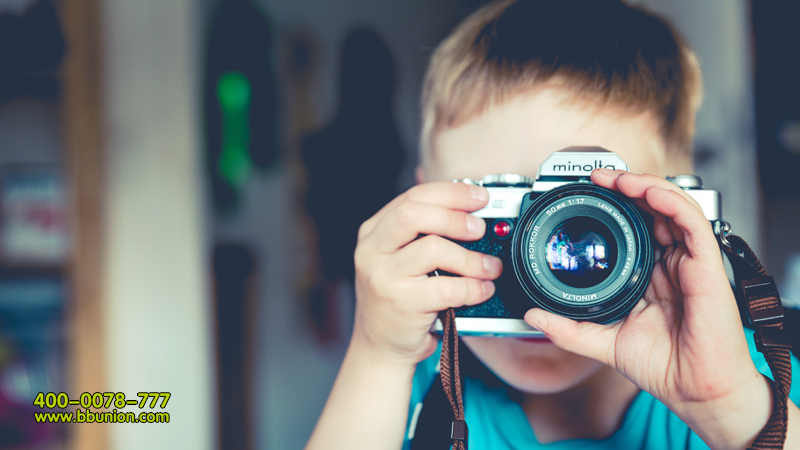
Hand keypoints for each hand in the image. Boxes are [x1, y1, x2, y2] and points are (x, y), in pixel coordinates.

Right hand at [352, 182, 501, 366]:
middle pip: (414, 214)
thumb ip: (423, 233)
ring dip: (471, 257)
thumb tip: (470, 211)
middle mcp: (372, 252)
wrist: (379, 346)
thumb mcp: (398, 259)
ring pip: (434, 249)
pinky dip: (472, 287)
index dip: (450, 193)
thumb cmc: (397, 299)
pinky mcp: (402, 304)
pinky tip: (482, 290)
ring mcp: (384, 278)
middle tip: (480, 228)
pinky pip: (447, 287)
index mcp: (373, 232)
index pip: (412, 197)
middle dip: (455, 216)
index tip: (478, 196)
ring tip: (489, 266)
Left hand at [524, 169, 770, 448]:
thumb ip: (567, 328)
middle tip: (598, 177)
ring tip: (617, 178)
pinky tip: (647, 192)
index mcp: (651, 274)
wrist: (695, 392)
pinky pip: (692, 223)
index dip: (615, 205)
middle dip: (626, 186)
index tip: (588, 193)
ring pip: (673, 206)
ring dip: (646, 185)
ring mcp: (690, 262)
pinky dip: (670, 202)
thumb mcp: (602, 341)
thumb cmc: (663, 366)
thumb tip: (532, 316)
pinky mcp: (707, 266)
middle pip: (654, 209)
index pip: (636, 226)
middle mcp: (672, 262)